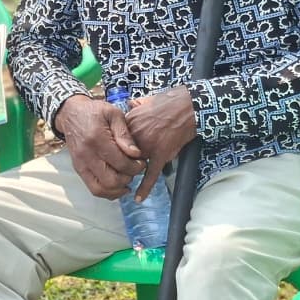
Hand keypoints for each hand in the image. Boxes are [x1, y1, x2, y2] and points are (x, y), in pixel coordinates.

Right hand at [55, 93, 145, 199]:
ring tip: (126, 179)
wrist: (70, 113)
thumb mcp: (113, 114)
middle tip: (134, 169)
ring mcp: (80, 164)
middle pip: (111, 180)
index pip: (120, 163)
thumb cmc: (94, 111)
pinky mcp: (78, 169)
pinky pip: (93, 188)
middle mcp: (86, 155)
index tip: (142, 162)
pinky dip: (107, 192)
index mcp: (97, 139)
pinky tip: (117, 185)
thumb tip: (135, 154)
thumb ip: (125, 134)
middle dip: (128, 178)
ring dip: (118, 189)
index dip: (136, 167)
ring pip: (101, 189)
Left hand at [123, 86, 195, 201]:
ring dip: (129, 173)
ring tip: (123, 182)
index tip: (112, 152)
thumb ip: (135, 105)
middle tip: (118, 168)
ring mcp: (147, 147)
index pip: (114, 140)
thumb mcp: (146, 100)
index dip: (114, 147)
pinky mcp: (161, 155)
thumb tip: (130, 104)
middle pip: (121, 154)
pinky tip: (138, 198)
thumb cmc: (168, 102)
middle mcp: (135, 136)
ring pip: (133, 165)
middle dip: (120, 162)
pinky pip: (151, 174)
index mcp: (129, 123)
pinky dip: (145, 187)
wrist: (186, 107)